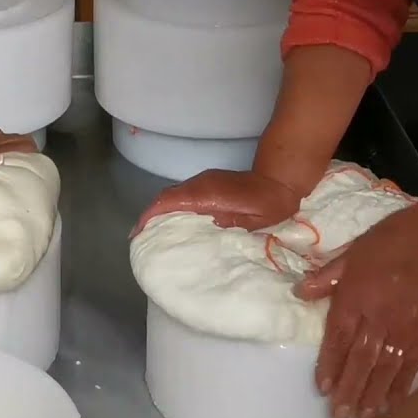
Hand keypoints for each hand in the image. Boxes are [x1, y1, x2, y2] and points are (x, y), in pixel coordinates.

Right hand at [134, 169, 301, 233]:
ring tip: (152, 234)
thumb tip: (203, 231)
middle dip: (149, 216)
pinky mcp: (207, 182)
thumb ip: (228, 224)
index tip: (137, 234)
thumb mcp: (254, 221)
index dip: (150, 216)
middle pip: (165, 196)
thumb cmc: (270, 203)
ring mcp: (203, 181)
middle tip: (140, 239)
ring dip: (159, 211)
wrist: (280, 179)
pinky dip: (171, 207)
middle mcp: (200, 184)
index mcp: (208, 194)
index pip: (169, 201)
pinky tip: (172, 223)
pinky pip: (182, 194)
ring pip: (172, 194)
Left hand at [296, 210, 417, 417]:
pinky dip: (402, 386)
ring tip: (362, 417)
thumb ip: (328, 275)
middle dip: (348, 389)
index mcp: (355, 297)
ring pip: (385, 368)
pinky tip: (394, 403)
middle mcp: (378, 318)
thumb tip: (299, 292)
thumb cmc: (394, 239)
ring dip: (372, 394)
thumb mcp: (354, 250)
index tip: (322, 388)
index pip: (338, 338)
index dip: (329, 365)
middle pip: (360, 360)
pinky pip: (412, 365)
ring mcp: (405, 328)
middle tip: (338, 416)